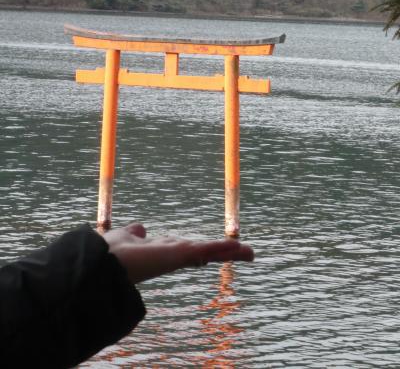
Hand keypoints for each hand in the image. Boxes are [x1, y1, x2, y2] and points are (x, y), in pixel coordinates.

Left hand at [103, 223, 253, 283]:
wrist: (105, 264)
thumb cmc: (112, 252)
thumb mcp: (126, 236)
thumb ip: (134, 233)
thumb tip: (140, 228)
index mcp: (161, 251)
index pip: (187, 249)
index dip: (203, 250)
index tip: (214, 253)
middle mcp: (172, 255)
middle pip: (204, 252)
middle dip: (224, 253)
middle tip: (245, 253)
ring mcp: (177, 256)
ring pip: (209, 252)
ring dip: (229, 251)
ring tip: (249, 253)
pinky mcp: (181, 254)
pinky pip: (207, 249)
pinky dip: (223, 247)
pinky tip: (240, 248)